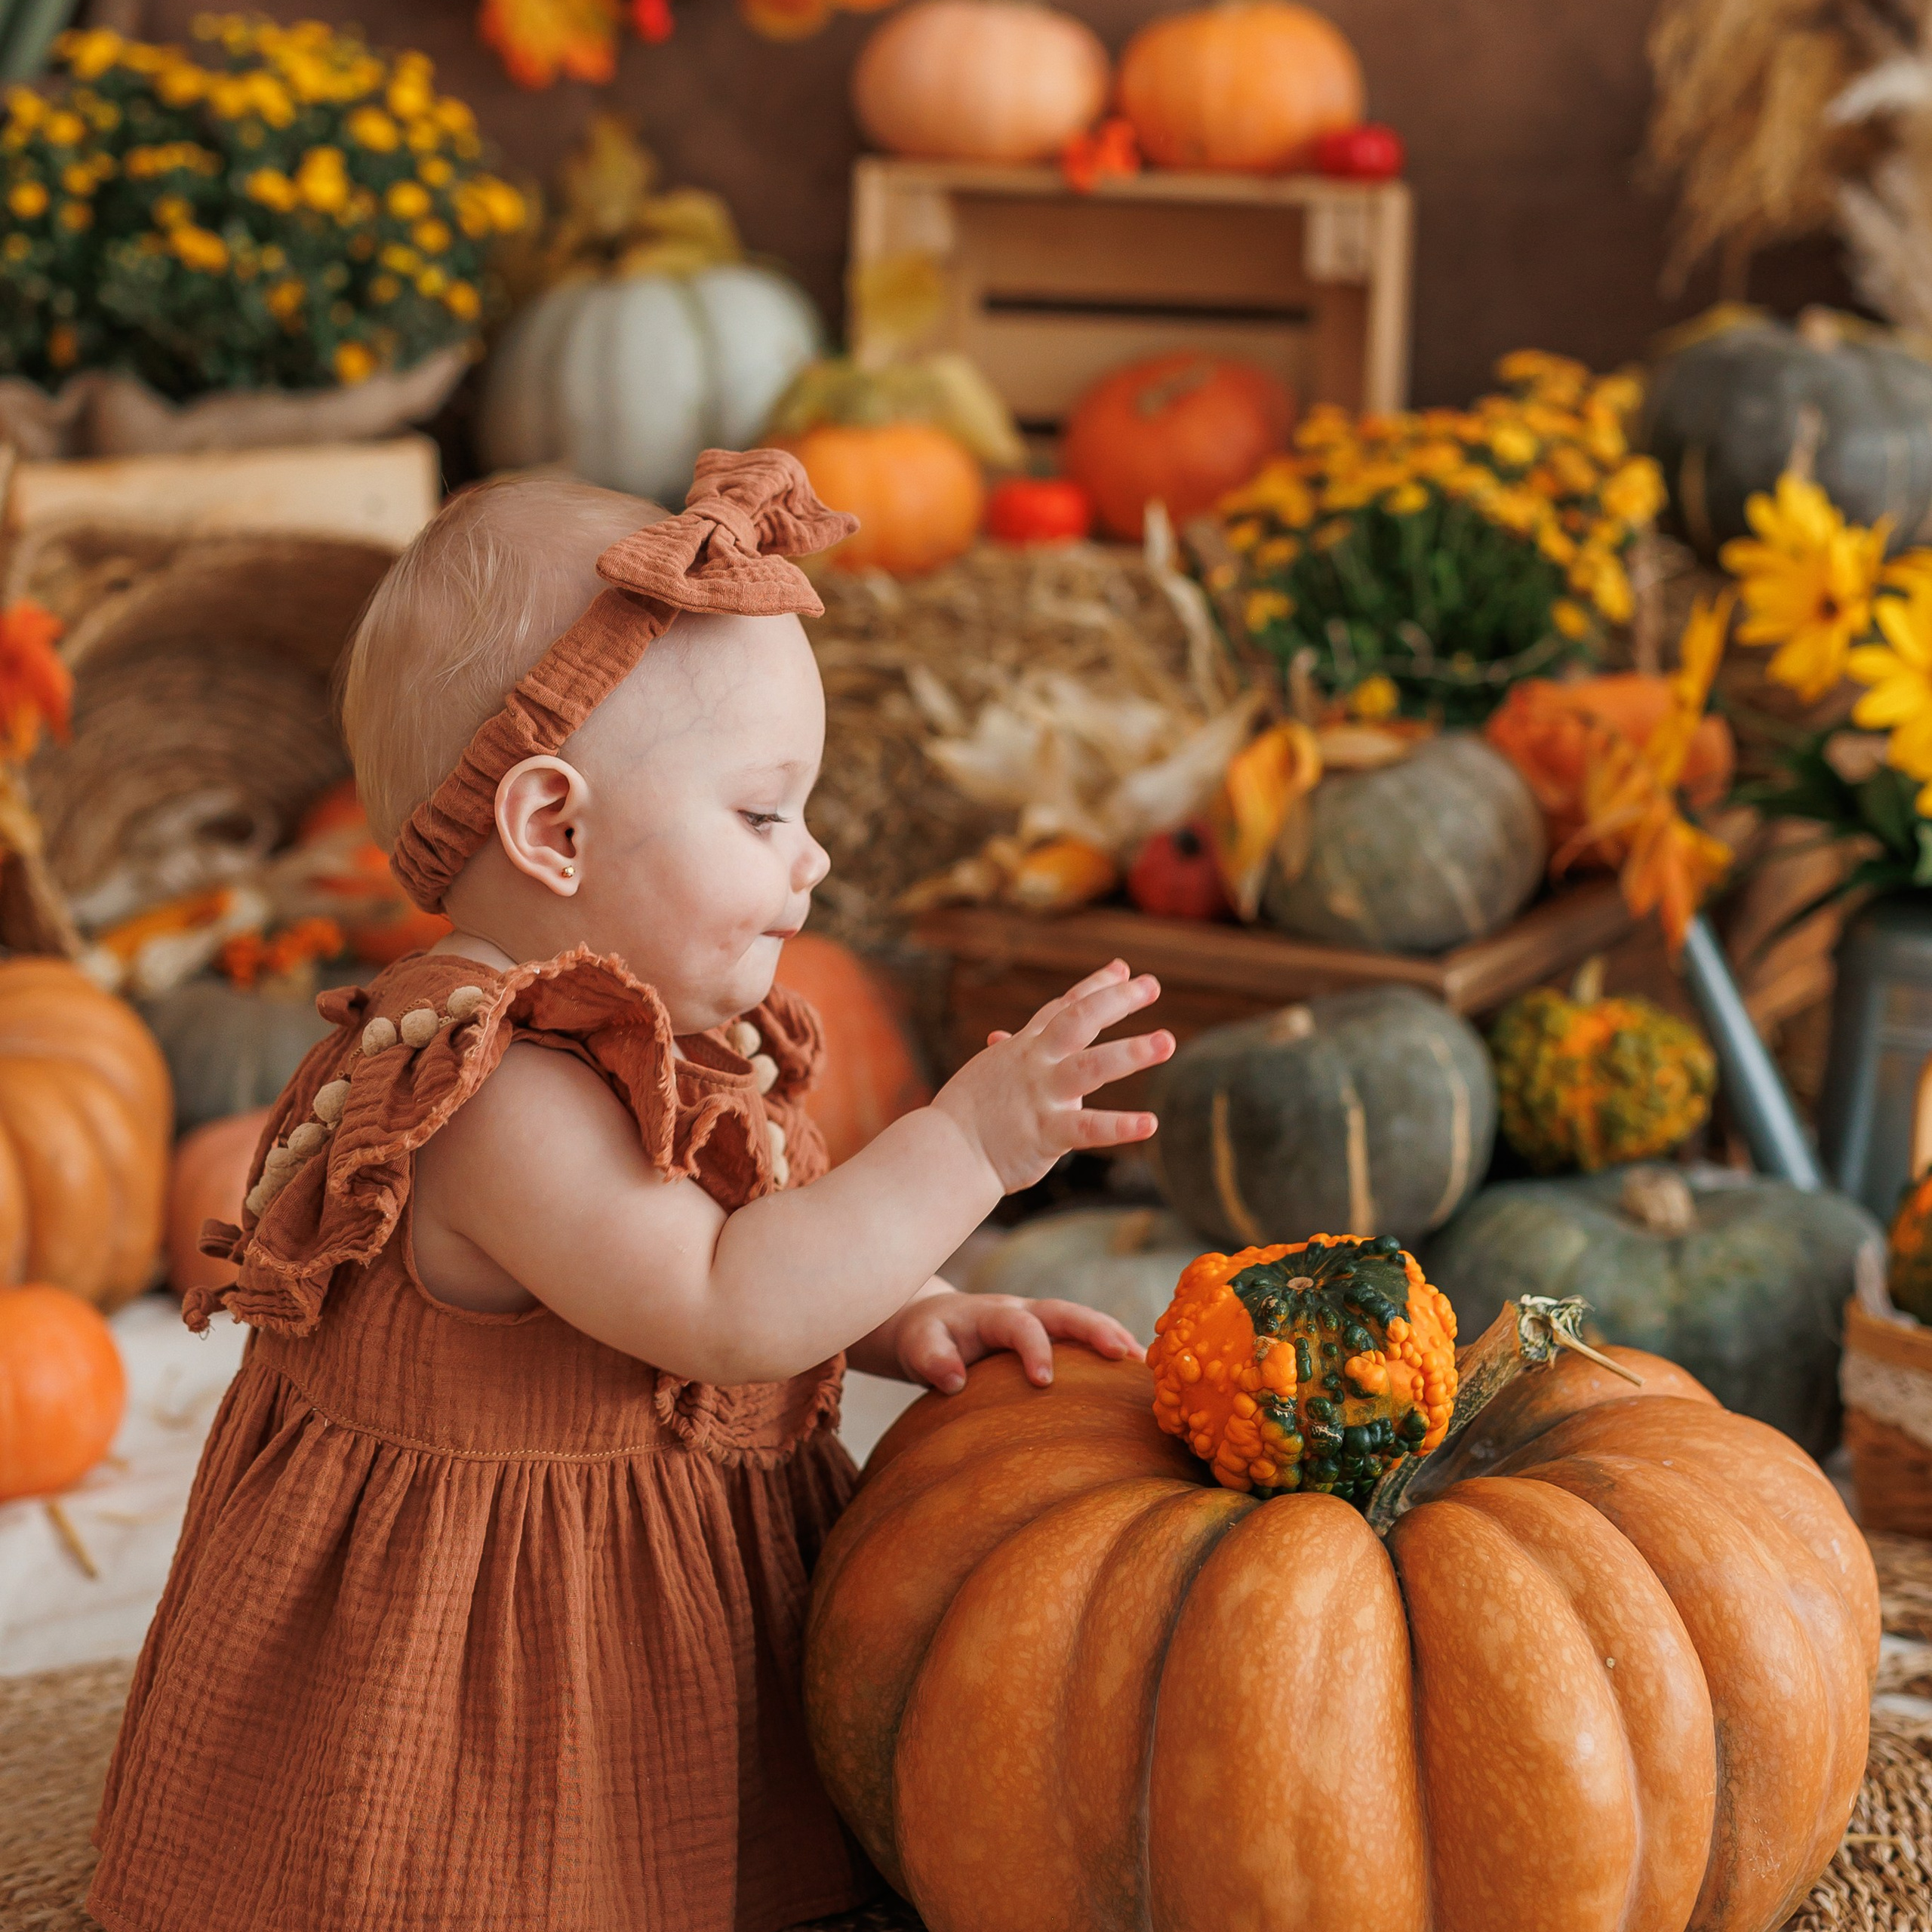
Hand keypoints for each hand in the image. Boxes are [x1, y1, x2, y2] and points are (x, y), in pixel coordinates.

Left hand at [889, 1289, 1139, 1392]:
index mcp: (992, 1313)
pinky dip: (1111, 1349)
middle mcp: (1023, 1310)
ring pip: (1083, 1321)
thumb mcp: (916, 1346)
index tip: (1043, 1382)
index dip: (1034, 1348)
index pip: (1019, 1324)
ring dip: (1115, 1338)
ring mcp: (1040, 1321)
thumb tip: (953, 1379)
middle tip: (1127, 1356)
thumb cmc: (925, 1338)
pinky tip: (1136, 1379)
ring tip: (1147, 1369)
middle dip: (1097, 1329)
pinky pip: (1084, 1339)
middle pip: (1066, 1311)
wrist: (928, 1323)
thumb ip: (929, 1358)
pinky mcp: (1050, 1336)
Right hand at [931, 959, 1173, 1193]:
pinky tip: (1150, 1123)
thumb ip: (1005, 1052)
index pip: (1063, 1008)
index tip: (1124, 970)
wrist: (945, 1153)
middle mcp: (1036, 1064)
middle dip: (1117, 1000)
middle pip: (1079, 1020)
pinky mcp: (1045, 1134)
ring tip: (1166, 1041)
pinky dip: (1119, 1126)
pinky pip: (1087, 1128)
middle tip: (1153, 985)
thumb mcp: (985, 1072)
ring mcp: (1041, 1096)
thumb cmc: (965, 1114)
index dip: (1095, 987)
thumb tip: (1000, 1035)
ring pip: (1090, 1066)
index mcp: (1025, 1048)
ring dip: (1130, 1052)